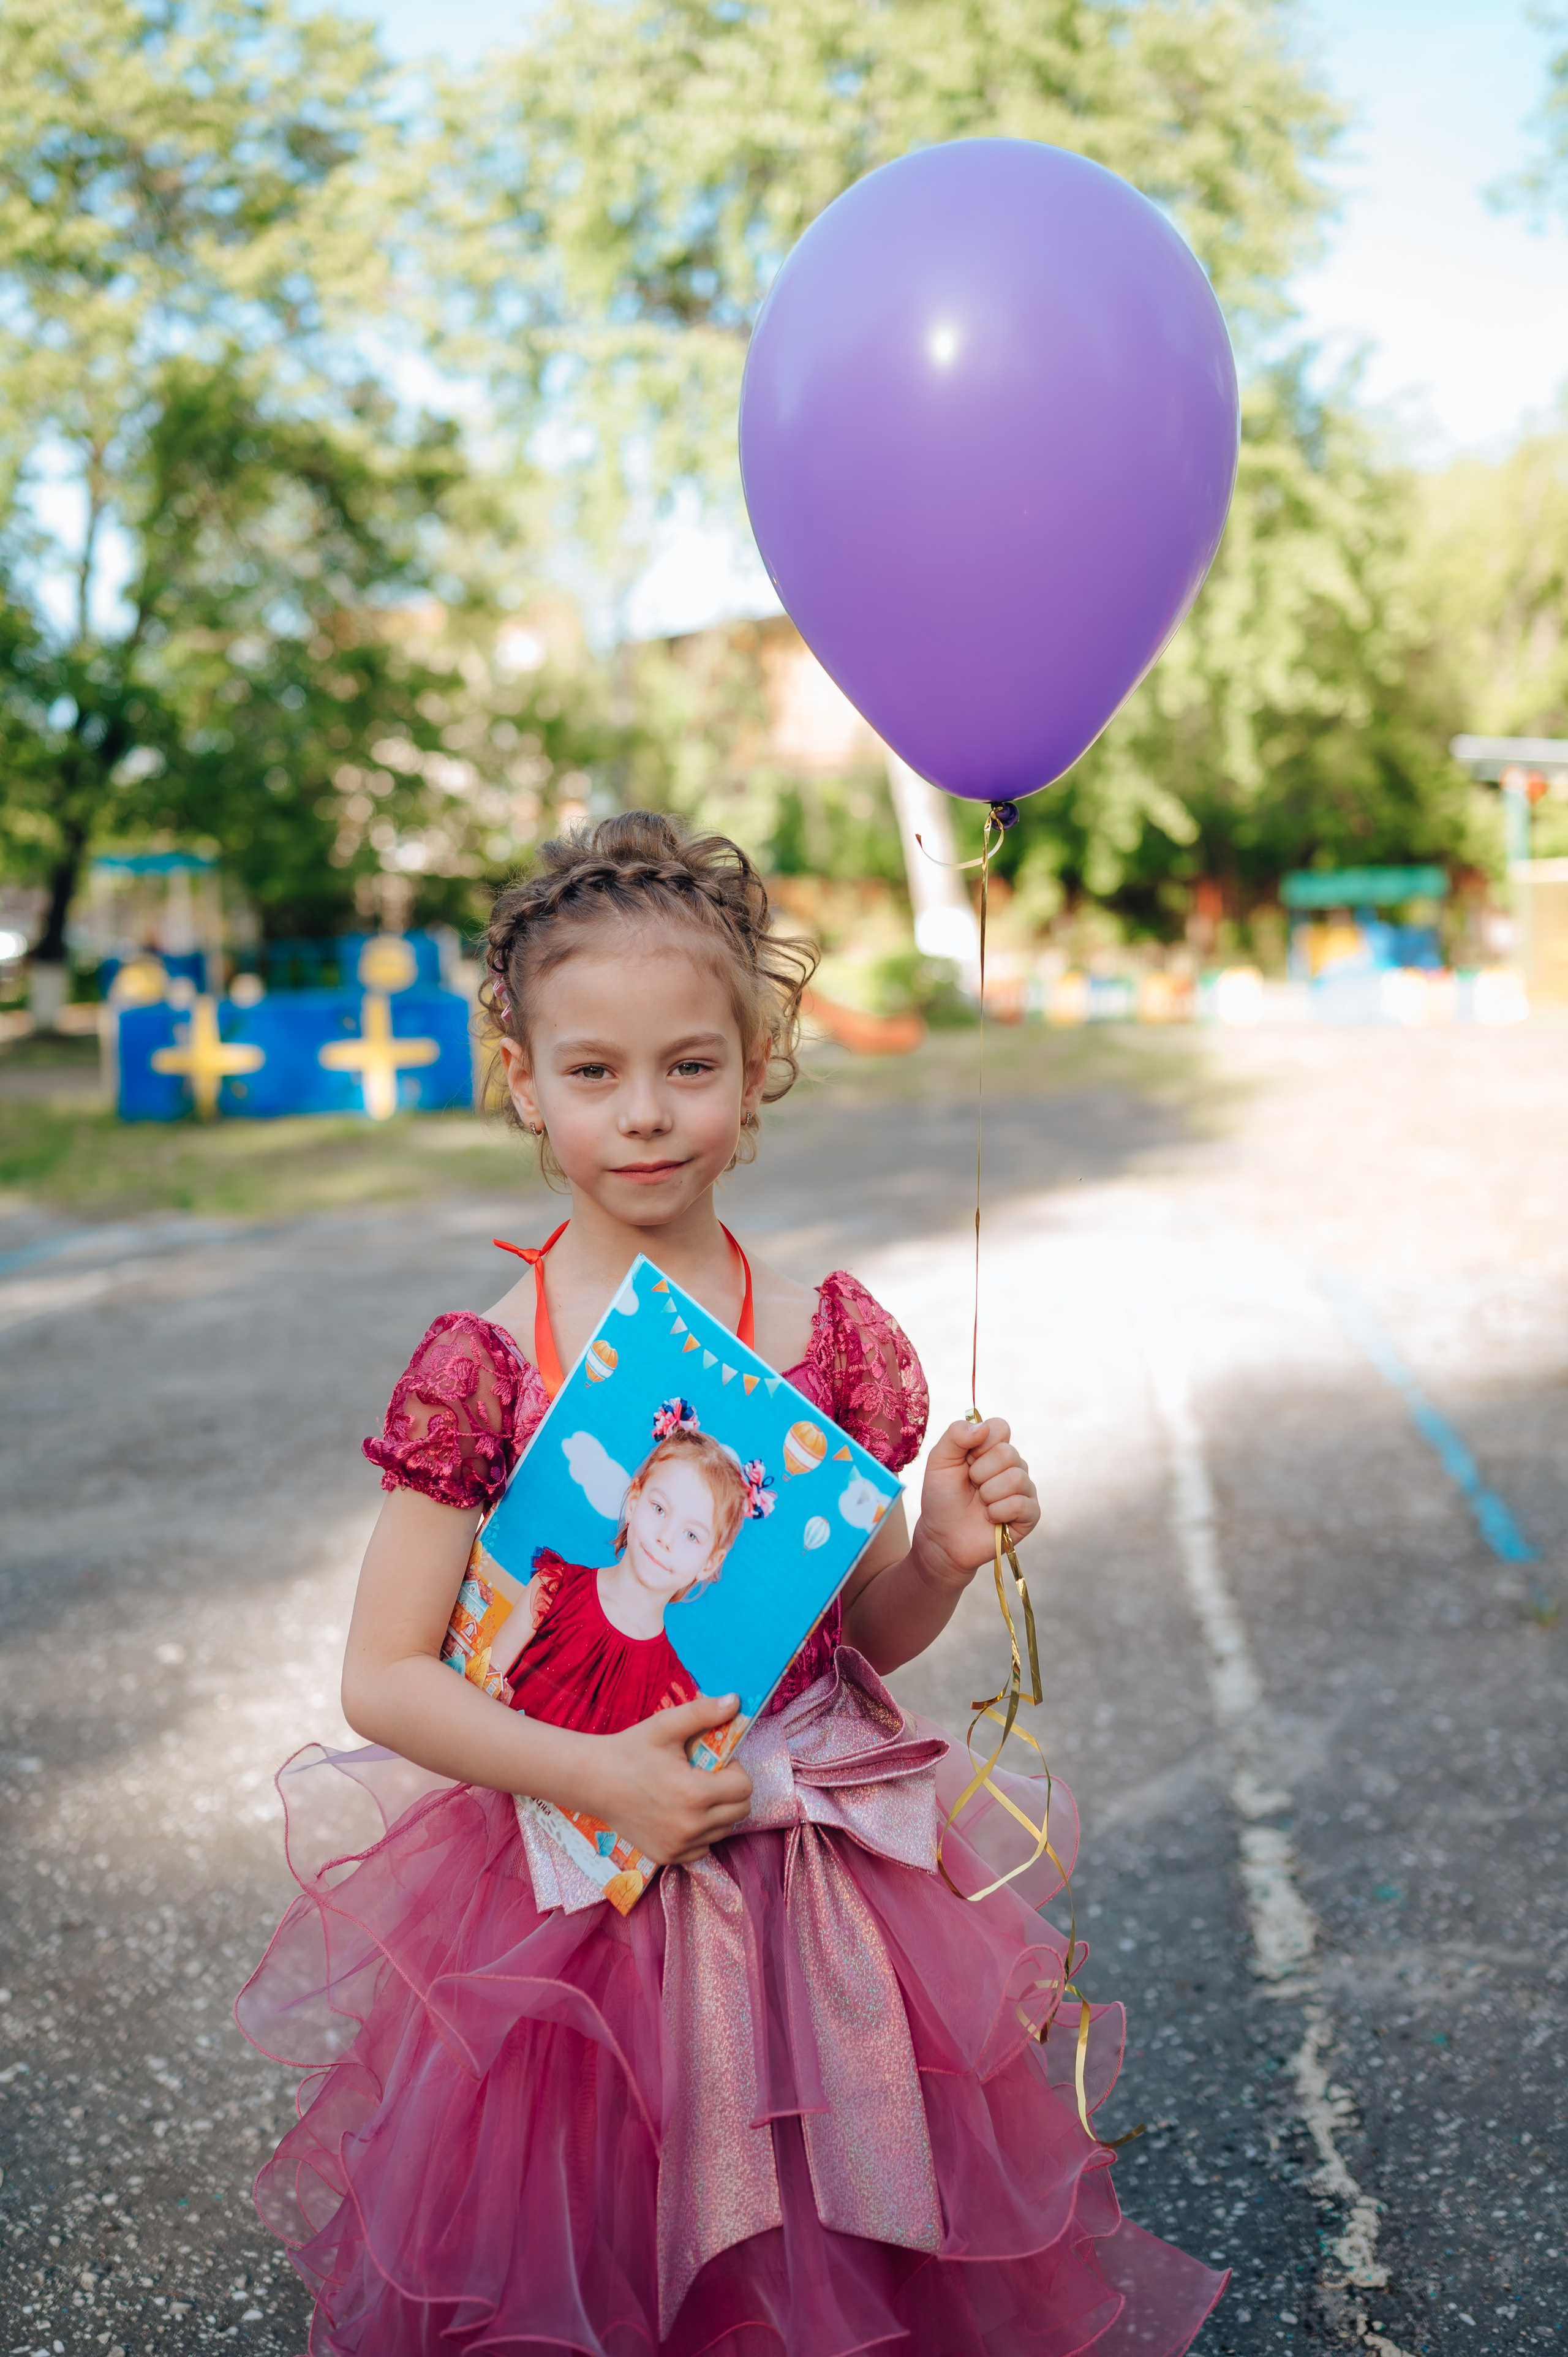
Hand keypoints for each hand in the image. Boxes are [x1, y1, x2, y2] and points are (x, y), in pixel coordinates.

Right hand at [586, 1694, 753, 1865]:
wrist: (593, 1781)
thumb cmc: (630, 1750)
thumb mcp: (665, 1725)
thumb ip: (703, 1713)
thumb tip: (736, 1701)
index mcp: (694, 1794)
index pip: (744, 1788)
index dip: (735, 1770)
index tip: (716, 1763)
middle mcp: (690, 1826)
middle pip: (740, 1812)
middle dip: (731, 1791)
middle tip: (707, 1776)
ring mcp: (678, 1846)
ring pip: (724, 1831)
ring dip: (718, 1812)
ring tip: (693, 1793)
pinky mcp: (667, 1857)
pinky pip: (702, 1848)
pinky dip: (700, 1832)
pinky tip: (681, 1813)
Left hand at [912, 1416, 1039, 1588]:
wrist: (942, 1537)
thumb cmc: (942, 1497)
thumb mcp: (939, 1461)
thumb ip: (956, 1435)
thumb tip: (983, 1428)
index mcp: (992, 1448)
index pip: (1000, 1427)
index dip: (980, 1444)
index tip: (966, 1460)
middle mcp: (1013, 1465)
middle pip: (1008, 1453)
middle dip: (980, 1473)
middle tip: (972, 1485)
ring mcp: (1024, 1489)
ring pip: (1016, 1479)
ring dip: (988, 1494)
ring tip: (981, 1503)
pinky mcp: (1030, 1514)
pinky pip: (1022, 1504)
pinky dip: (998, 1512)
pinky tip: (990, 1518)